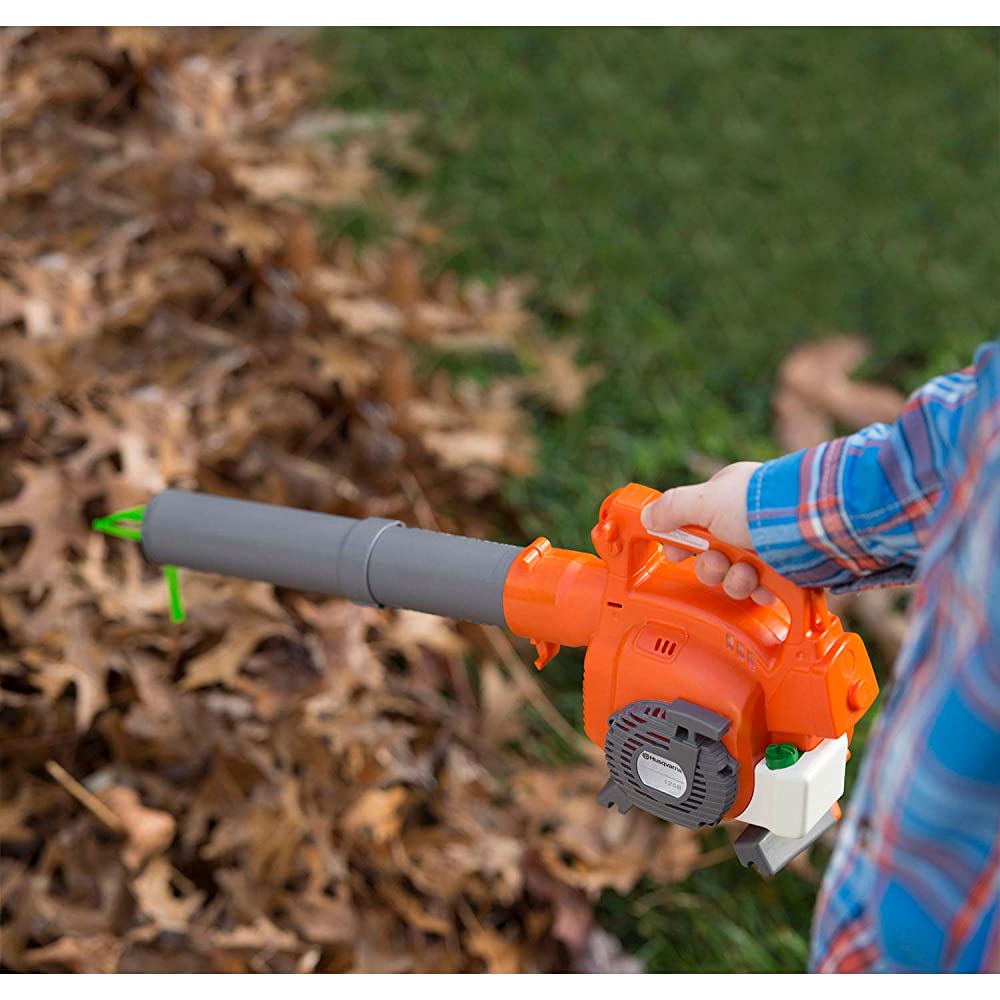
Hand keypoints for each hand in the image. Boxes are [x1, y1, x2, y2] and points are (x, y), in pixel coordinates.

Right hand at [640, 462, 774, 604]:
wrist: (810, 527)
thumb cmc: (758, 507)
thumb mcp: (704, 501)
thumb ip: (671, 508)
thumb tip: (647, 516)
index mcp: (726, 500)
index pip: (693, 525)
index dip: (682, 542)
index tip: (675, 553)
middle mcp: (745, 524)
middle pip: (711, 556)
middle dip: (712, 567)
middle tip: (720, 562)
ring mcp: (766, 547)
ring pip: (734, 576)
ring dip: (735, 580)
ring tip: (748, 575)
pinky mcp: (786, 570)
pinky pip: (761, 590)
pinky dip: (761, 591)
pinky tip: (764, 585)